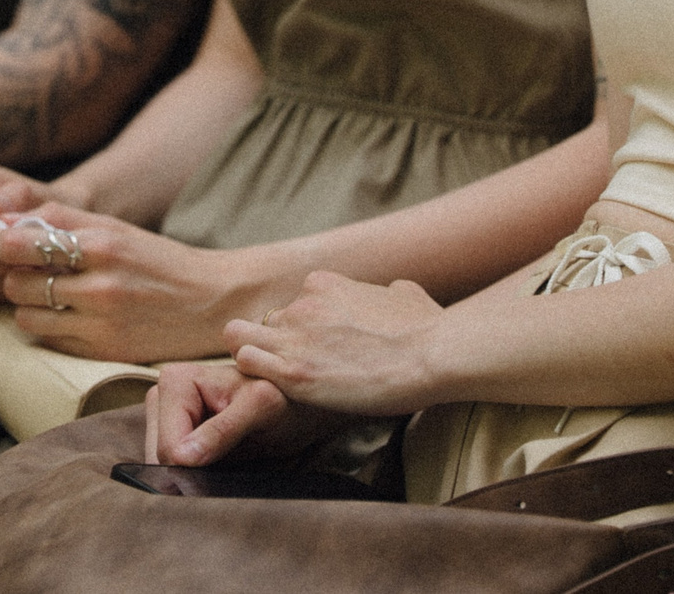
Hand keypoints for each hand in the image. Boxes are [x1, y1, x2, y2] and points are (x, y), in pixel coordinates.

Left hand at [0, 204, 249, 362]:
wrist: (210, 302)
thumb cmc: (156, 259)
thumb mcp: (115, 228)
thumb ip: (61, 219)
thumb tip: (4, 217)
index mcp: (102, 243)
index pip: (23, 242)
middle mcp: (99, 283)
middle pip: (17, 281)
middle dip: (11, 274)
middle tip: (22, 269)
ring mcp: (100, 322)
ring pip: (25, 314)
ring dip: (25, 303)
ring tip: (45, 293)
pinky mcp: (101, 351)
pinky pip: (47, 339)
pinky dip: (45, 326)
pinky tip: (63, 315)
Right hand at [143, 360, 339, 466]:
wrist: (297, 407)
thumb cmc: (285, 401)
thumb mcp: (263, 409)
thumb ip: (223, 430)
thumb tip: (180, 457)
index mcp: (175, 382)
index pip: (167, 448)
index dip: (194, 467)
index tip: (231, 460)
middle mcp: (162, 395)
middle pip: (159, 459)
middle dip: (192, 470)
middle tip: (233, 458)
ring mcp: (165, 416)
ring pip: (164, 467)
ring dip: (195, 473)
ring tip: (229, 458)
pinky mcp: (172, 433)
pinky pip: (173, 468)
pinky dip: (195, 474)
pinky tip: (220, 463)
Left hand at [223, 271, 446, 416]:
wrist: (432, 354)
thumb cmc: (427, 328)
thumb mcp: (406, 294)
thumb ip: (388, 293)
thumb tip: (393, 294)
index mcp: (324, 284)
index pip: (294, 304)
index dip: (302, 329)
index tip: (318, 349)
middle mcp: (303, 304)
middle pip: (269, 323)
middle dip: (278, 344)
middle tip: (297, 370)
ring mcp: (294, 336)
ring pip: (241, 338)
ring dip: (254, 357)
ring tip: (273, 381)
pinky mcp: (293, 372)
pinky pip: (247, 364)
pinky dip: (253, 376)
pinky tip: (269, 389)